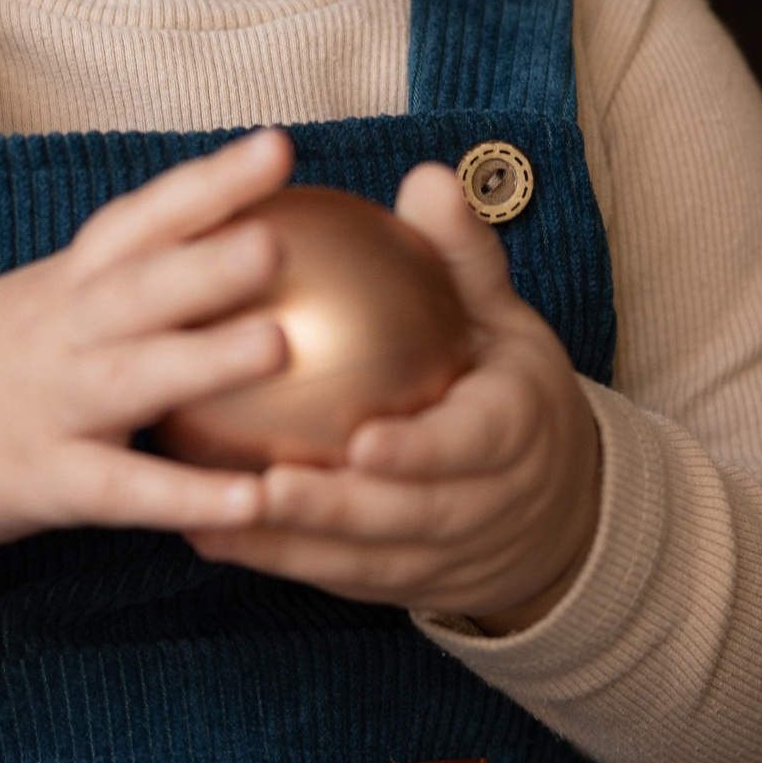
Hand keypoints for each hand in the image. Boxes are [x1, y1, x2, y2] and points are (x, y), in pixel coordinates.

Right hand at [0, 128, 296, 566]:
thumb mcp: (49, 301)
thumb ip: (135, 280)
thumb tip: (251, 243)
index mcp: (70, 281)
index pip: (141, 218)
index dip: (209, 182)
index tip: (279, 146)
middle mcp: (63, 330)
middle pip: (137, 285)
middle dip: (206, 258)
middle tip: (277, 240)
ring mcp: (51, 405)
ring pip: (133, 377)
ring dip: (204, 359)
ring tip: (280, 346)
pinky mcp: (44, 481)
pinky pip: (121, 489)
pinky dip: (184, 495)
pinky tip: (253, 501)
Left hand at [183, 163, 601, 631]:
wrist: (555, 504)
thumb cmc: (505, 384)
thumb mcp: (502, 317)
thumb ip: (461, 256)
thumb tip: (426, 178)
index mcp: (515, 432)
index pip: (472, 446)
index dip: (422, 452)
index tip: (365, 441)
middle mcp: (485, 504)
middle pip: (411, 517)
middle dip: (340, 511)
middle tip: (268, 487)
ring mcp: (440, 554)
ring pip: (366, 557)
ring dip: (292, 545)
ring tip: (216, 516)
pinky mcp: (397, 584)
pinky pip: (333, 574)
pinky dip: (275, 560)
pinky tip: (206, 532)